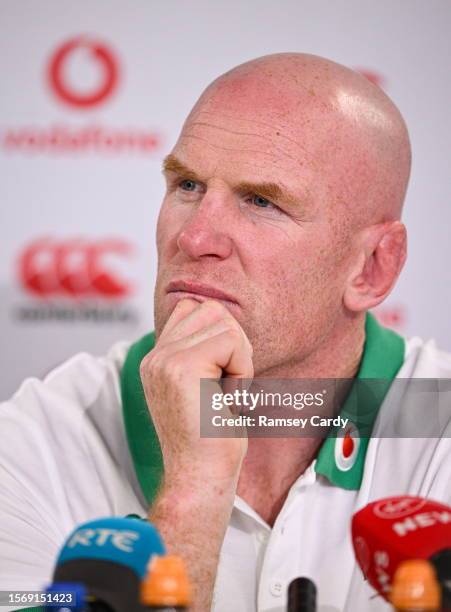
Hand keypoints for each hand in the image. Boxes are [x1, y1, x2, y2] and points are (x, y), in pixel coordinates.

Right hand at [140, 298, 253, 486]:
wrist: (200, 477)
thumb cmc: (211, 438)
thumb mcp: (202, 387)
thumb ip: (200, 352)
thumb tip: (224, 320)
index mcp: (157, 360)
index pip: (192, 309)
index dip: (221, 335)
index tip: (221, 376)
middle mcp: (156, 356)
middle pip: (211, 310)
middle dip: (234, 343)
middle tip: (228, 385)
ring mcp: (165, 359)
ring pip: (224, 323)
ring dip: (239, 358)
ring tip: (226, 392)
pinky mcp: (181, 367)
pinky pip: (231, 342)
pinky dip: (242, 369)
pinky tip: (229, 399)